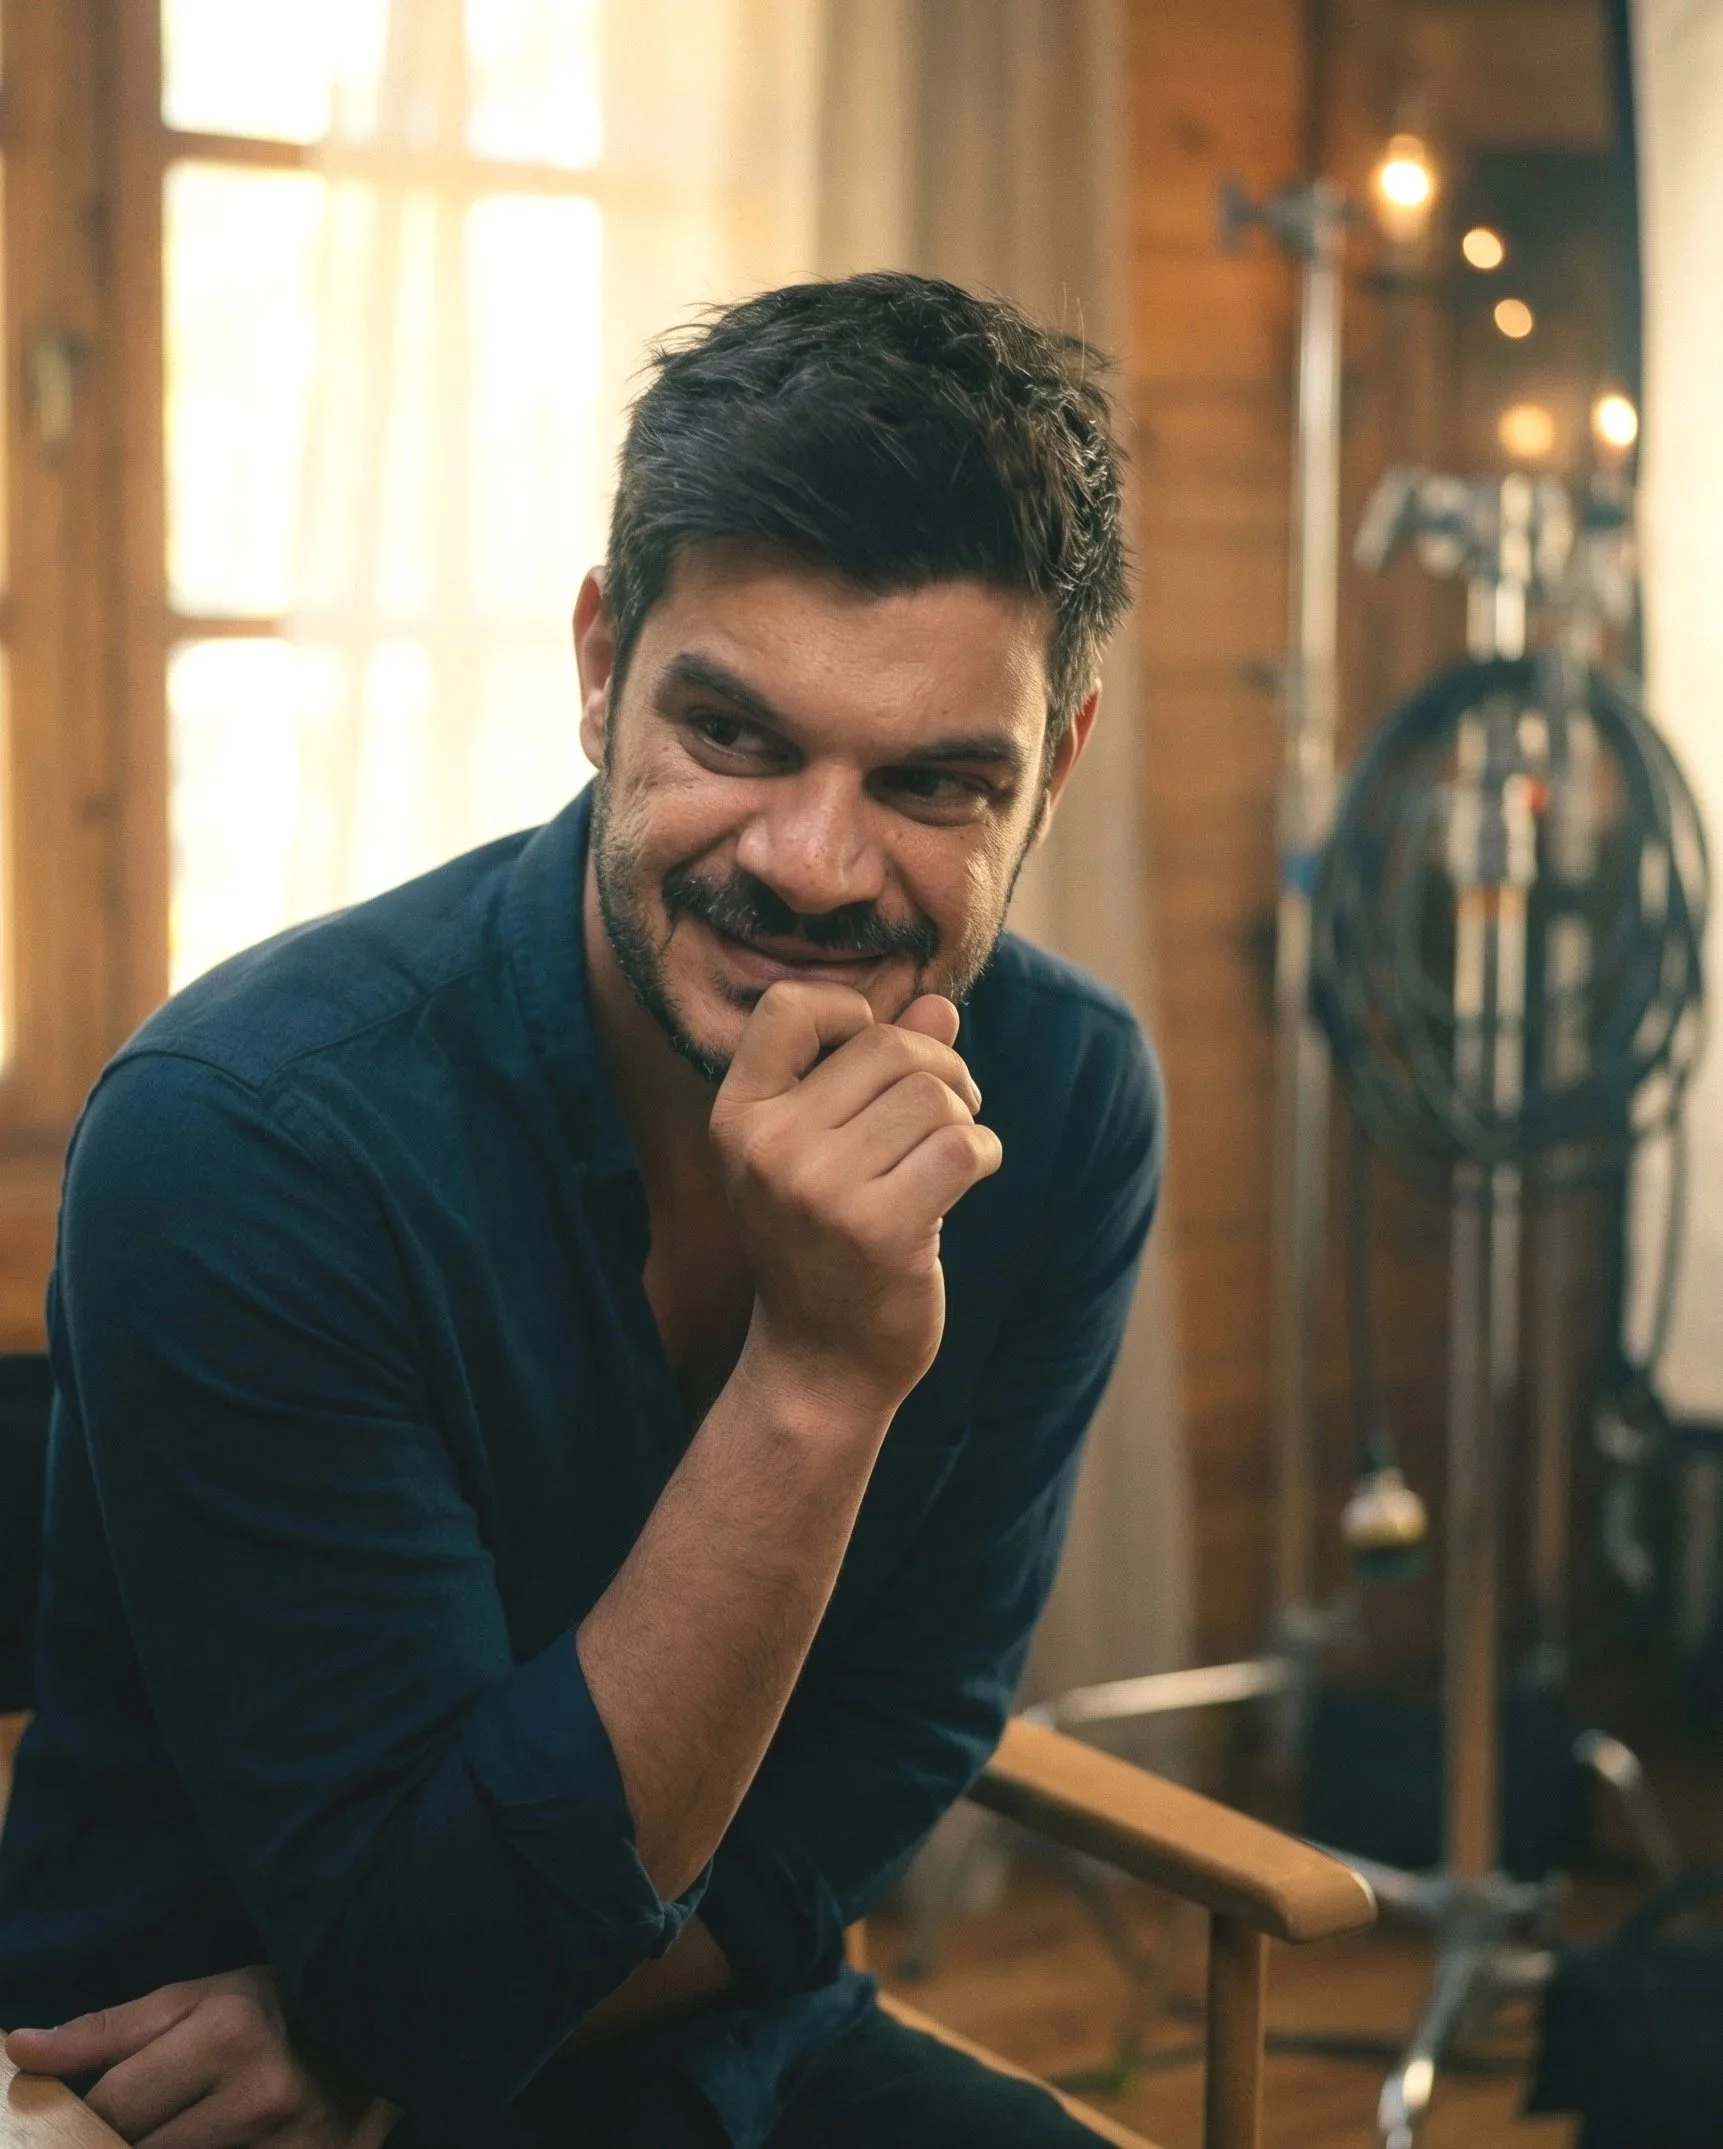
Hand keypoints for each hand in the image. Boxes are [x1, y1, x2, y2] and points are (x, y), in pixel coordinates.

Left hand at [4, 1968, 399, 2148]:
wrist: (379, 2023)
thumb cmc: (274, 2008)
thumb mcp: (195, 1998)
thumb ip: (106, 2030)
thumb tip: (18, 2048)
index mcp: (225, 2035)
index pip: (112, 2106)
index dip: (87, 2115)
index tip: (90, 2113)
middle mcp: (258, 2094)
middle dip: (120, 2144)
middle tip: (145, 2120)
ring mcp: (287, 2146)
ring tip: (189, 2126)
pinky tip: (215, 2140)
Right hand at [710, 984, 1001, 1412]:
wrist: (818, 1367)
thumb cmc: (822, 1246)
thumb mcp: (820, 1149)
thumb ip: (871, 1069)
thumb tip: (938, 1003)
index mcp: (737, 1118)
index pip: (790, 1007)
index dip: (851, 1010)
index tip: (881, 1052)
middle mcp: (768, 1147)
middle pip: (887, 1046)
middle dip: (939, 1067)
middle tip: (948, 1109)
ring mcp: (819, 1191)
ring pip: (933, 1095)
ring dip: (964, 1116)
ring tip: (953, 1150)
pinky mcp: (879, 1230)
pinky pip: (961, 1146)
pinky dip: (983, 1153)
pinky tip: (969, 1176)